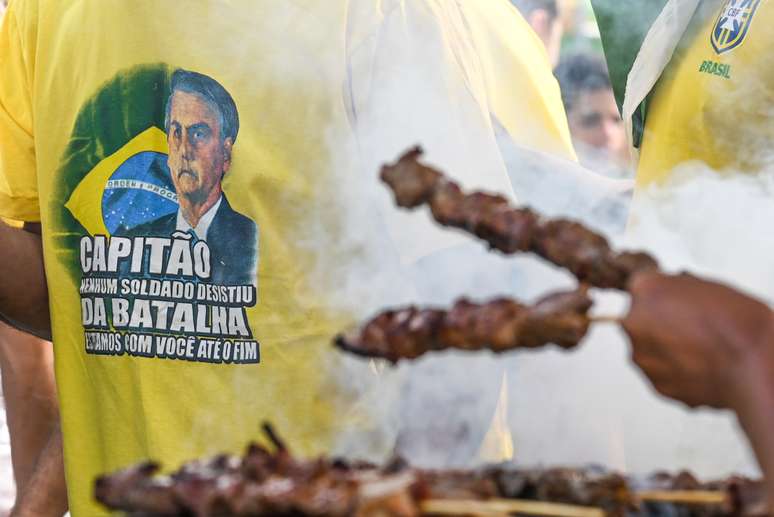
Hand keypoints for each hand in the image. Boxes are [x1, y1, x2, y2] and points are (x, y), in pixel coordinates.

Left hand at [622, 271, 773, 408]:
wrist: (754, 365)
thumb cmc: (739, 323)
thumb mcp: (706, 284)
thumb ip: (677, 287)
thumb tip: (672, 295)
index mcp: (646, 290)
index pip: (641, 287)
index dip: (660, 294)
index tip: (672, 300)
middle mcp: (634, 323)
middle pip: (639, 319)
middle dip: (659, 322)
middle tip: (692, 327)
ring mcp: (643, 357)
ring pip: (649, 349)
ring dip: (666, 348)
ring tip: (701, 349)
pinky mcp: (656, 384)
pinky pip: (663, 373)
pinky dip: (677, 370)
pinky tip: (702, 366)